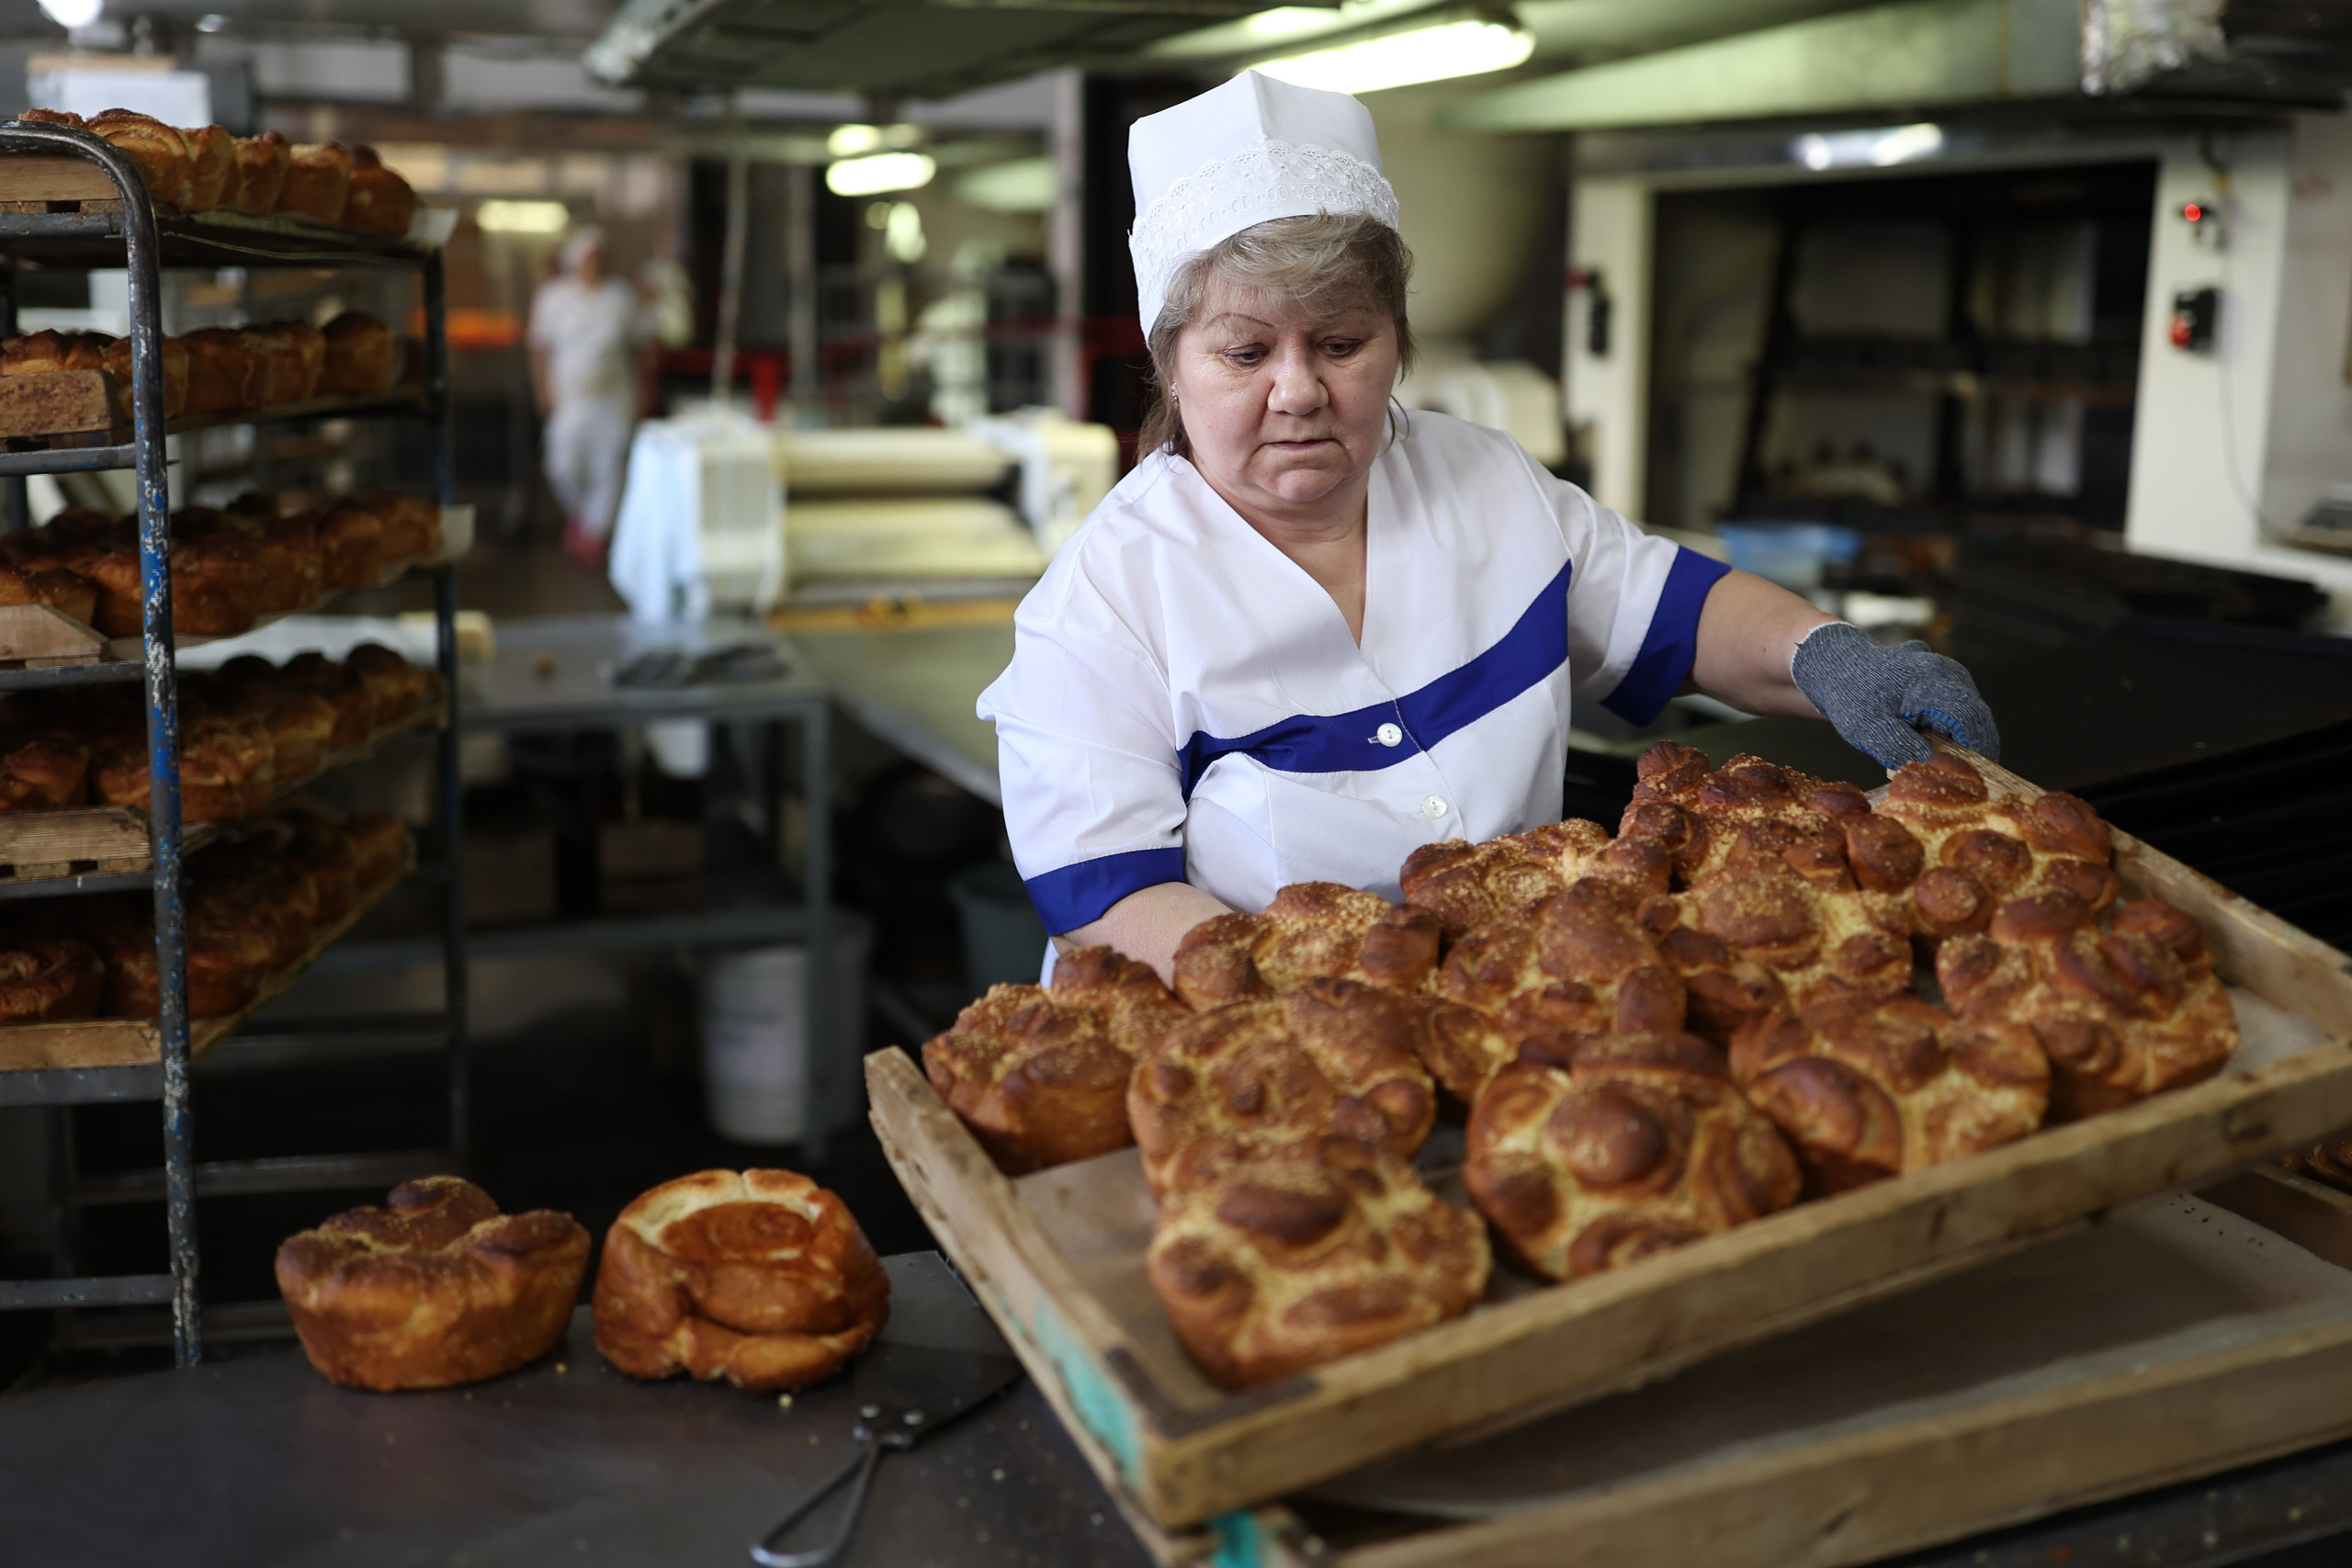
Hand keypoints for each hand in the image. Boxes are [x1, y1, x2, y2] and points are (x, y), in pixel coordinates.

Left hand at [1790, 621, 1999, 769]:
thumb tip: (1935, 771)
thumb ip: (1902, 750)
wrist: (1837, 667)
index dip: (1975, 755)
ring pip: (1969, 718)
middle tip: (1952, 780)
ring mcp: (1953, 675)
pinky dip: (1948, 732)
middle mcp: (1953, 674)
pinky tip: (1924, 745)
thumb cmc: (1851, 697)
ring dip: (1956, 743)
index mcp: (1937, 680)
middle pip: (1976, 721)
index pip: (1972, 723)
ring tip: (1930, 761)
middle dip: (1967, 753)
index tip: (1968, 781)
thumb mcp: (1869, 730)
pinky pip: (1959, 711)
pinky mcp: (1949, 682)